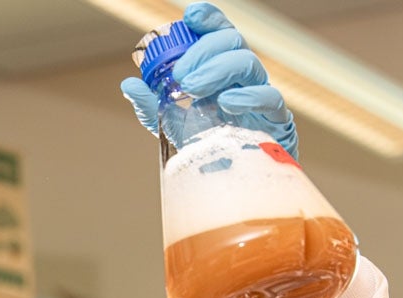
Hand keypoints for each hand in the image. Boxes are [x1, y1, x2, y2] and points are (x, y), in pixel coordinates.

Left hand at [120, 2, 297, 159]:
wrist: (232, 177)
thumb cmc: (207, 140)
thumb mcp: (172, 121)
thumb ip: (151, 103)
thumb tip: (129, 85)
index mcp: (220, 67)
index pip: (219, 32)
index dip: (209, 18)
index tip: (191, 15)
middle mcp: (241, 75)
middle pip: (232, 42)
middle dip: (203, 51)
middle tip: (179, 74)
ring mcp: (259, 93)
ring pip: (248, 63)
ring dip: (217, 70)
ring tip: (192, 87)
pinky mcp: (274, 119)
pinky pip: (270, 98)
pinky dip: (248, 97)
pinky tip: (227, 102)